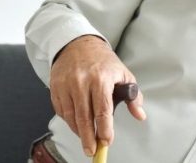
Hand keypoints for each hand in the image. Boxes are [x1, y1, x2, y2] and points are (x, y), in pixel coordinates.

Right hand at [48, 35, 146, 155]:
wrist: (78, 44)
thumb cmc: (102, 61)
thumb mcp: (122, 73)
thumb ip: (133, 96)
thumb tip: (140, 115)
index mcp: (101, 78)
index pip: (103, 109)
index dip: (105, 128)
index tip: (107, 141)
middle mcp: (82, 81)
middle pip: (84, 117)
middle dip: (88, 138)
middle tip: (92, 150)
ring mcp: (66, 84)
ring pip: (71, 116)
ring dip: (78, 131)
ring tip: (86, 138)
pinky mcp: (55, 87)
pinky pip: (61, 111)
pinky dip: (69, 121)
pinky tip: (76, 123)